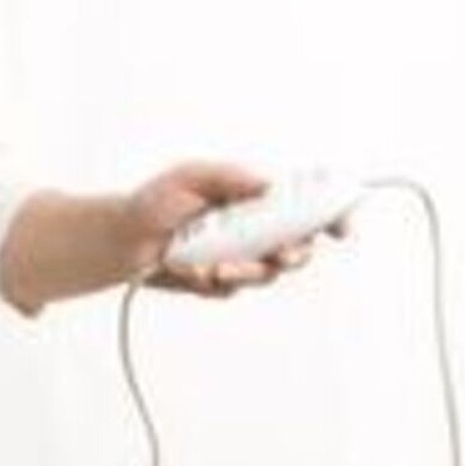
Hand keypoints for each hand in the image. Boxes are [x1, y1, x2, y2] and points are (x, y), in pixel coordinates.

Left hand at [118, 160, 351, 297]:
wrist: (123, 239)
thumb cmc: (155, 201)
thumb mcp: (190, 175)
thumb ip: (228, 177)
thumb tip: (266, 184)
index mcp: (254, 200)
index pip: (303, 208)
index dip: (330, 217)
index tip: (341, 229)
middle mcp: (253, 230)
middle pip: (297, 248)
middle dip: (294, 254)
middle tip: (280, 255)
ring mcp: (240, 258)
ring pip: (266, 274)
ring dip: (246, 271)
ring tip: (217, 267)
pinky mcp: (221, 282)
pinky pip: (232, 289)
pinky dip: (212, 281)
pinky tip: (191, 270)